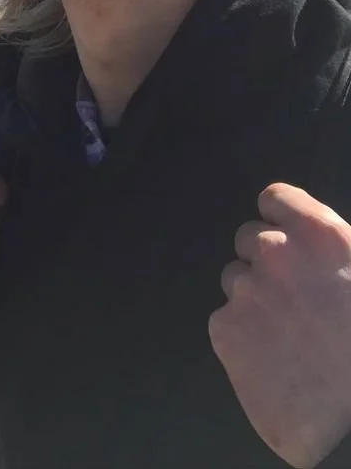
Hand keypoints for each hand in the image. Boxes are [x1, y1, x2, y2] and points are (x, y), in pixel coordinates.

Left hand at [209, 183, 350, 467]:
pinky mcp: (225, 330)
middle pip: (249, 239)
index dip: (281, 219)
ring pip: (236, 280)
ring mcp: (245, 291)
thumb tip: (321, 245)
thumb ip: (336, 250)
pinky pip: (227, 321)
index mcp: (319, 234)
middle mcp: (275, 252)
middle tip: (297, 300)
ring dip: (255, 300)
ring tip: (291, 337)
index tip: (288, 237)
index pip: (275, 199)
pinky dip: (245, 337)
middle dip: (268, 263)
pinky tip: (277, 363)